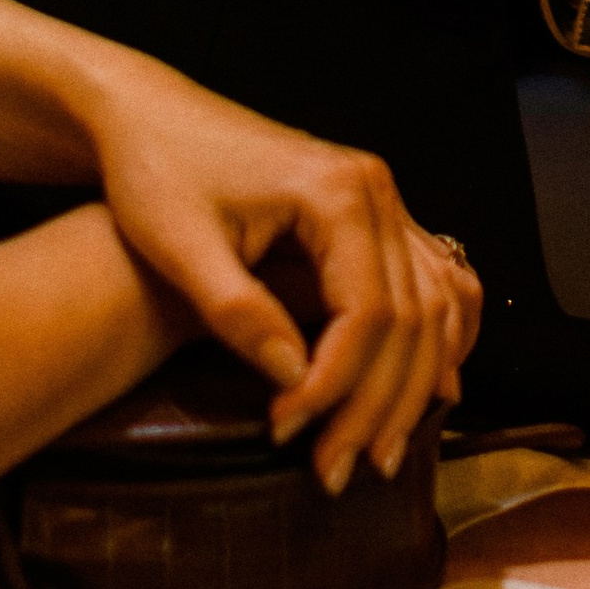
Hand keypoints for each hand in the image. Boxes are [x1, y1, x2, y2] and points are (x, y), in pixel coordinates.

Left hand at [78, 65, 481, 494]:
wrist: (149, 116)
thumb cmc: (156, 172)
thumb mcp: (180, 245)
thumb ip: (239, 312)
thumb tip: (294, 381)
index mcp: (336, 192)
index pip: (368, 312)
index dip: (335, 384)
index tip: (285, 430)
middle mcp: (376, 190)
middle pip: (411, 318)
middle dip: (377, 404)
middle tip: (336, 471)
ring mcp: (382, 199)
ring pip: (434, 305)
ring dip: (415, 385)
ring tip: (377, 450)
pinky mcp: (372, 213)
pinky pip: (433, 281)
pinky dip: (440, 338)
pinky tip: (432, 387)